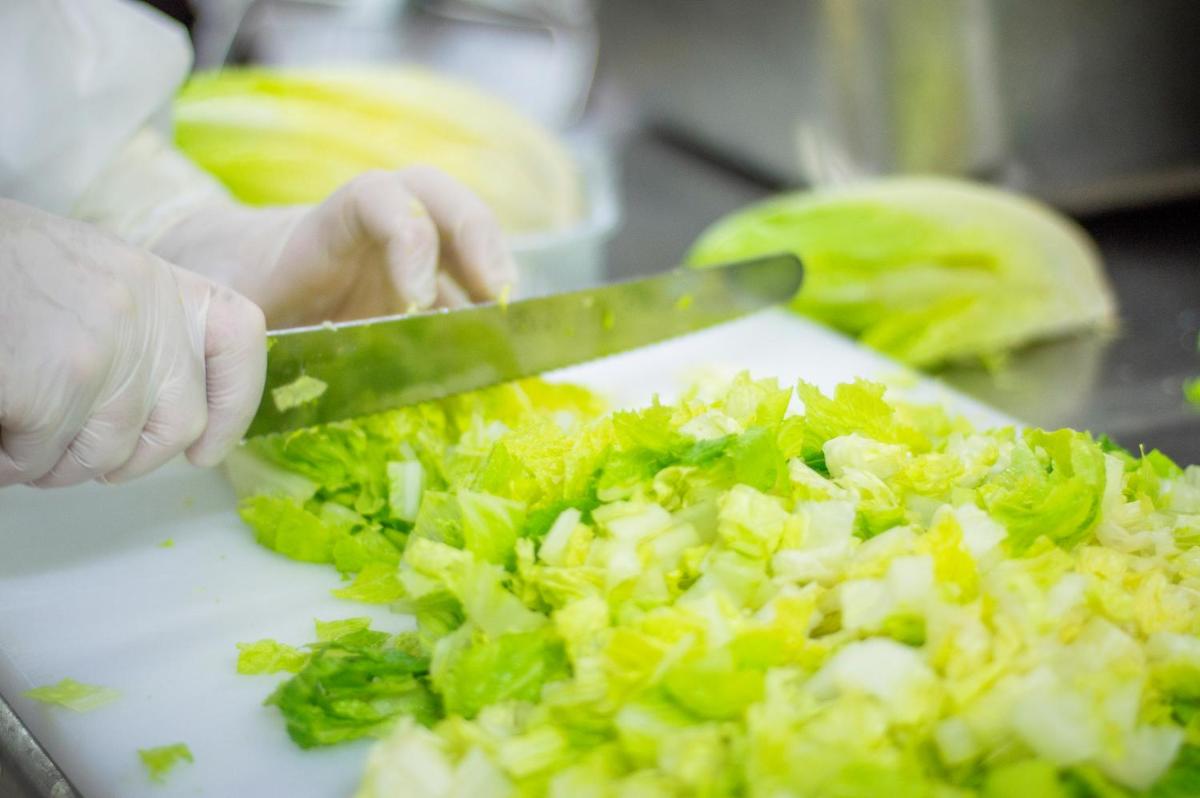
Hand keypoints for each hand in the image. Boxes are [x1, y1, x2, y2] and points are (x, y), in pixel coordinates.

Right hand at [0, 199, 265, 487]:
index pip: (239, 335)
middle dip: (125, 459)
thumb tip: (153, 401)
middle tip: (69, 451)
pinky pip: (43, 458)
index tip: (207, 446)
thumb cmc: (0, 269)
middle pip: (178, 424)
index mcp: (157, 282)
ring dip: (53, 462)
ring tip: (16, 431)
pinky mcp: (57, 386)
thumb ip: (134, 328)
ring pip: (106, 455)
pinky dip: (9, 461)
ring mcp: (106, 353)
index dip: (235, 400)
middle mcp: (146, 316)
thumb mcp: (86, 278)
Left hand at [153, 167, 517, 327]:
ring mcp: (399, 259)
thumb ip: (239, 333)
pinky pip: (461, 293)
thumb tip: (258, 382)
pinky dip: (484, 320)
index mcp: (321, 229)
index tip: (414, 299)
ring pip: (461, 240)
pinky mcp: (415, 294)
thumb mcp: (221, 308)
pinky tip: (494, 355)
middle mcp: (370, 233)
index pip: (376, 197)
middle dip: (478, 237)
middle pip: (439, 198)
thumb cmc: (223, 290)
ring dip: (493, 276)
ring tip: (513, 330)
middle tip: (500, 295)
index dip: (408, 234)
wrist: (226, 275)